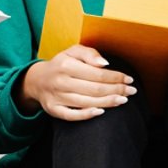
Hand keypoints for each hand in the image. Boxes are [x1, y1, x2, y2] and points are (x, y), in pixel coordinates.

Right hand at [19, 46, 135, 121]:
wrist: (37, 80)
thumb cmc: (61, 64)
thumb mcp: (72, 51)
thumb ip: (89, 53)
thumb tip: (105, 64)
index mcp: (66, 65)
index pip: (97, 73)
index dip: (116, 77)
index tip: (129, 79)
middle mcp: (61, 81)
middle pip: (95, 89)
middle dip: (116, 90)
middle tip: (131, 91)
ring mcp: (56, 97)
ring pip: (87, 102)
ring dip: (108, 102)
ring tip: (122, 100)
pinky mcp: (53, 110)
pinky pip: (71, 115)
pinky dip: (87, 115)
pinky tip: (101, 112)